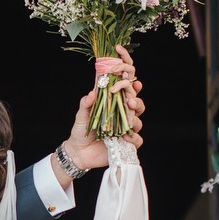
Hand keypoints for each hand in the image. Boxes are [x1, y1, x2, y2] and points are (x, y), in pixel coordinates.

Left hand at [57, 45, 144, 179]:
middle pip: (137, 100)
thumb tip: (93, 92)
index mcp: (113, 102)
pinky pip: (138, 140)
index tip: (123, 66)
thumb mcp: (81, 115)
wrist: (79, 153)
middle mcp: (122, 113)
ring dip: (135, 116)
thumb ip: (86, 103)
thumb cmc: (80, 130)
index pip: (125, 85)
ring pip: (139, 119)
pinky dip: (133, 138)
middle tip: (128, 98)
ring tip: (127, 116)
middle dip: (135, 97)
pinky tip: (124, 137)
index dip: (128, 73)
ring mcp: (126, 128)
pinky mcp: (127, 143)